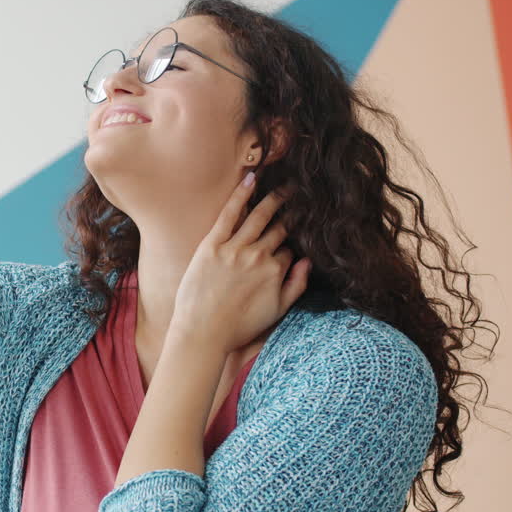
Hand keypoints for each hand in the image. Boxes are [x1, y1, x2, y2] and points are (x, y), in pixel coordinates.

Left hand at [171, 173, 311, 351]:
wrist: (203, 332)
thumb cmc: (238, 326)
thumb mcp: (277, 311)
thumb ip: (296, 285)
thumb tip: (308, 262)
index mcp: (276, 271)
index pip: (289, 249)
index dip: (290, 245)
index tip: (293, 235)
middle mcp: (258, 256)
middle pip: (278, 229)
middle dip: (289, 214)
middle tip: (298, 196)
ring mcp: (235, 248)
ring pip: (259, 216)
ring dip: (273, 200)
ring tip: (283, 188)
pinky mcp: (212, 244)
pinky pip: (229, 213)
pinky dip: (241, 195)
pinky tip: (251, 179)